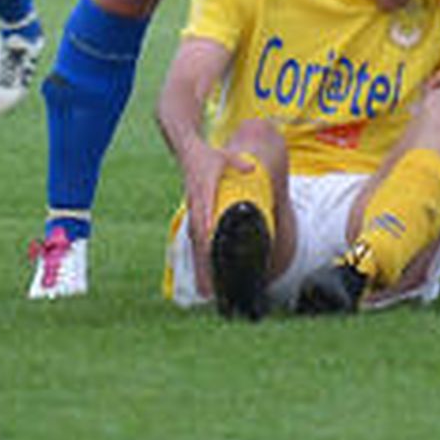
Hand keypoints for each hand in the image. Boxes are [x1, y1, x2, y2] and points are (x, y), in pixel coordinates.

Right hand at [180, 142, 252, 296]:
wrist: (187, 152)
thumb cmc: (208, 156)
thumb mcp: (224, 156)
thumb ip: (238, 163)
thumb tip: (252, 168)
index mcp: (204, 190)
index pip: (205, 215)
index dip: (207, 234)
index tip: (210, 252)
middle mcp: (197, 204)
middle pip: (199, 236)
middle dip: (203, 260)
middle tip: (209, 284)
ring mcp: (194, 209)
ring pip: (195, 240)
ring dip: (199, 262)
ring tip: (205, 288)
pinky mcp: (193, 212)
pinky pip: (194, 236)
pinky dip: (198, 252)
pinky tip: (201, 269)